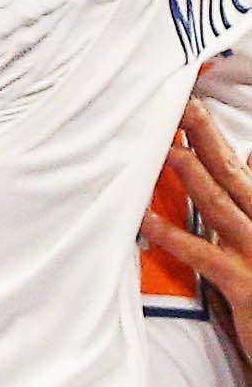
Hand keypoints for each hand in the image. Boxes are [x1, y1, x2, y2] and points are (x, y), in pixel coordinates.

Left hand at [143, 107, 251, 357]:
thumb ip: (250, 194)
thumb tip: (248, 155)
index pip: (235, 165)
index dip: (211, 133)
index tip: (188, 99)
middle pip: (231, 174)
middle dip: (206, 138)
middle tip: (180, 103)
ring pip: (221, 208)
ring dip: (194, 178)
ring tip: (167, 150)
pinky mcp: (245, 286)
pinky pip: (205, 257)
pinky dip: (174, 238)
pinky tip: (145, 222)